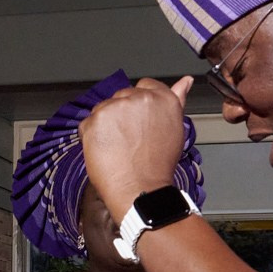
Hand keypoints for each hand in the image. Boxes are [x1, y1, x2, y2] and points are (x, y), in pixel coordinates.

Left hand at [80, 76, 195, 216]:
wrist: (141, 190)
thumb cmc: (158, 166)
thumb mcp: (175, 128)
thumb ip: (176, 99)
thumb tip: (185, 81)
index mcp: (162, 98)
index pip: (145, 85)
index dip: (139, 106)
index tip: (138, 121)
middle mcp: (140, 98)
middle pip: (122, 97)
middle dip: (122, 116)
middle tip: (129, 140)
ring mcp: (116, 107)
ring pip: (104, 109)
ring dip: (106, 125)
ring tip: (118, 148)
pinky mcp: (95, 120)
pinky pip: (87, 124)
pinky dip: (91, 137)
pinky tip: (105, 151)